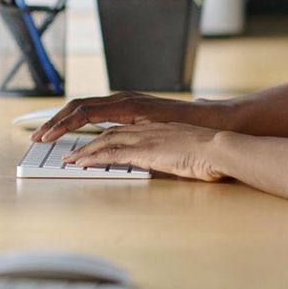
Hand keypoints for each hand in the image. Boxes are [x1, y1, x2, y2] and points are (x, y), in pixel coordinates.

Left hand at [34, 91, 223, 142]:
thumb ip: (141, 139)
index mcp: (131, 105)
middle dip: (56, 120)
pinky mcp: (140, 134)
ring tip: (46, 142)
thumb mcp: (160, 136)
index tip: (49, 127)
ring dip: (63, 130)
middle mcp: (129, 104)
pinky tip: (75, 157)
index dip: (67, 115)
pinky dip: (86, 148)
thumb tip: (130, 149)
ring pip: (88, 119)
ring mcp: (134, 117)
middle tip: (37, 134)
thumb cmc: (194, 139)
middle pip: (82, 107)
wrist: (216, 137)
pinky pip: (106, 140)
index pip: (91, 106)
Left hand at [64, 122, 227, 181]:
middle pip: (105, 128)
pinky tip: (79, 163)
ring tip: (66, 159)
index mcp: (154, 125)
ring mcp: (144, 136)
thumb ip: (176, 147)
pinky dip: (92, 158)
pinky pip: (111, 153)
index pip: (119, 126)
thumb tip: (178, 154)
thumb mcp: (187, 146)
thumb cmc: (211, 150)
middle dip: (84, 136)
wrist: (221, 147)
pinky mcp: (145, 150)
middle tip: (67, 144)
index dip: (100, 134)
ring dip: (82, 149)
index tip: (86, 143)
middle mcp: (145, 126)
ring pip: (103, 140)